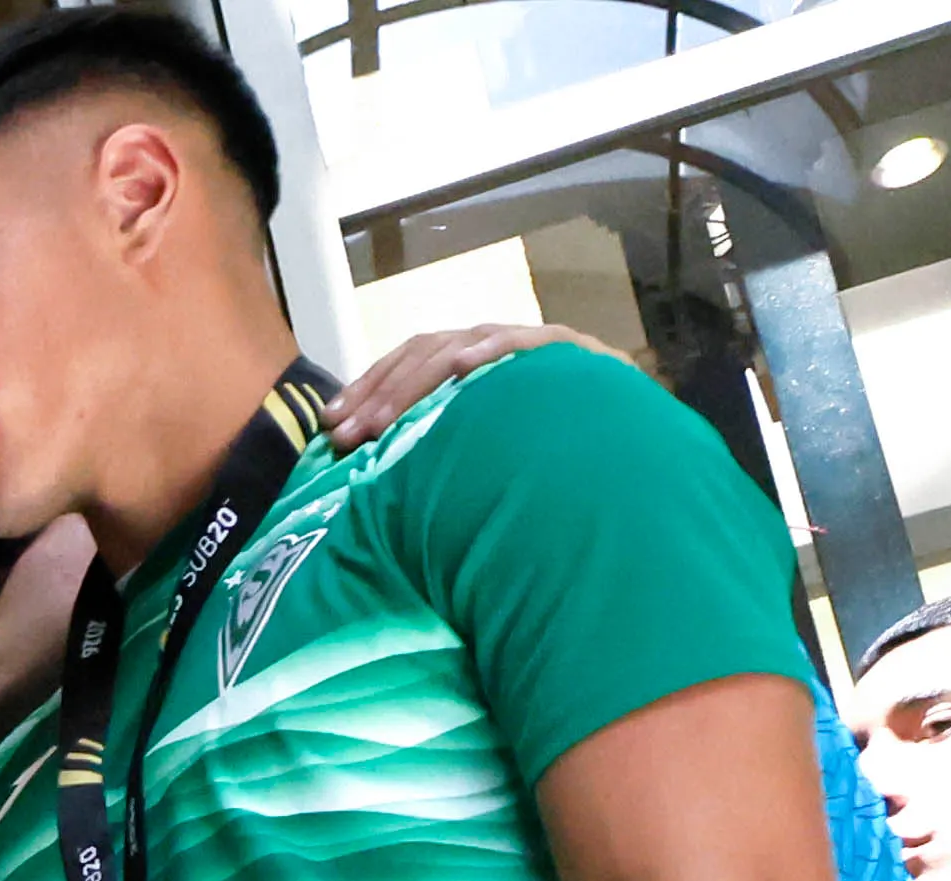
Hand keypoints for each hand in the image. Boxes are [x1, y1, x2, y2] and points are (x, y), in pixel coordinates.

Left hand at [325, 320, 606, 447]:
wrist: (621, 437)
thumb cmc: (542, 445)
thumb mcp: (476, 444)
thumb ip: (433, 443)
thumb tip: (368, 466)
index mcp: (466, 363)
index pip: (405, 361)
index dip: (366, 387)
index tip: (329, 423)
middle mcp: (489, 346)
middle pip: (424, 354)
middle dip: (380, 396)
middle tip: (347, 436)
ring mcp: (525, 343)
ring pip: (463, 348)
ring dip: (417, 383)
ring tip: (384, 420)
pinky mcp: (566, 349)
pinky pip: (525, 343)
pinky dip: (493, 352)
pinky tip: (464, 368)